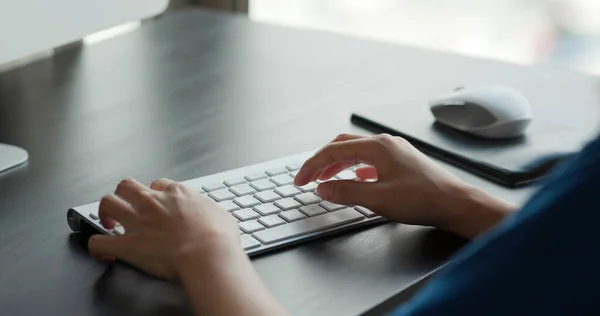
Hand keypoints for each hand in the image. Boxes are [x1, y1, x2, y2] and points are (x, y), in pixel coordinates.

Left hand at [88, 177, 239, 279]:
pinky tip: (103, 251)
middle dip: (123, 194)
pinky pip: (99, 242)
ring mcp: (138, 222)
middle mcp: (153, 202)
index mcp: (176, 193)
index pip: (158, 184)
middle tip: (127, 207)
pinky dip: (97, 247)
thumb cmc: (218, 237)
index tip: (157, 203)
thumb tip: (212, 216)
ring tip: (109, 223)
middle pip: (126, 185)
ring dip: (105, 213)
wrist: (208, 254)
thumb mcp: (221, 214)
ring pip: (107, 203)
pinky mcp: (127, 245)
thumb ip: (209, 211)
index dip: (155, 193)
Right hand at [294, 134, 514, 237]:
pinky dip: (354, 168)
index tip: (299, 180)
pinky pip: (369, 159)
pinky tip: (353, 179)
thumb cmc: (422, 200)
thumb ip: (347, 192)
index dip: (313, 166)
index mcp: (377, 147)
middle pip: (343, 145)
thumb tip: (322, 189)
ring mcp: (394, 150)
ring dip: (337, 164)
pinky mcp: (401, 160)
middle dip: (322, 161)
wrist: (456, 203)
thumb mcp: (379, 199)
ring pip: (356, 151)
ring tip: (324, 179)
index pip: (334, 151)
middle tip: (307, 178)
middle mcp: (385, 143)